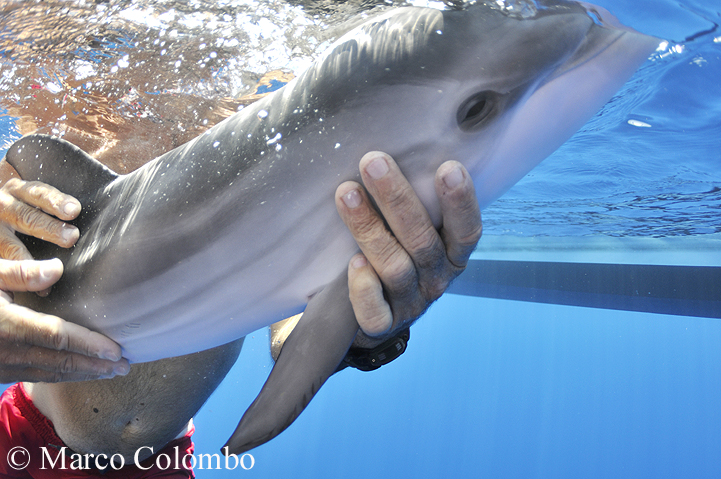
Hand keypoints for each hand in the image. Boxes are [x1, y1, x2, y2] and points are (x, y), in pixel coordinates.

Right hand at [0, 176, 127, 382]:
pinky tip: (76, 371)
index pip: (57, 338)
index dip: (89, 346)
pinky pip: (33, 375)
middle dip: (95, 367)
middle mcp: (5, 351)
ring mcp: (0, 365)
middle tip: (126, 367)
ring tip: (111, 372)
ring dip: (82, 374)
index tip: (117, 351)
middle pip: (59, 362)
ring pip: (47, 374)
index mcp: (6, 325)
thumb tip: (57, 268)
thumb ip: (17, 272)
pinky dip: (59, 374)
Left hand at [335, 152, 481, 347]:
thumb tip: (392, 142)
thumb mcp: (412, 229)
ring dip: (370, 228)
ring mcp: (410, 304)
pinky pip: (375, 312)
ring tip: (346, 193)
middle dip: (398, 199)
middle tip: (373, 162)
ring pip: (395, 267)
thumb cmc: (394, 251)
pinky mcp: (383, 324)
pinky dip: (364, 289)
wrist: (372, 312)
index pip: (467, 230)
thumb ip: (416, 200)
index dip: (461, 201)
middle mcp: (436, 279)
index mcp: (452, 254)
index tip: (448, 166)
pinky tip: (354, 263)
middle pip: (422, 241)